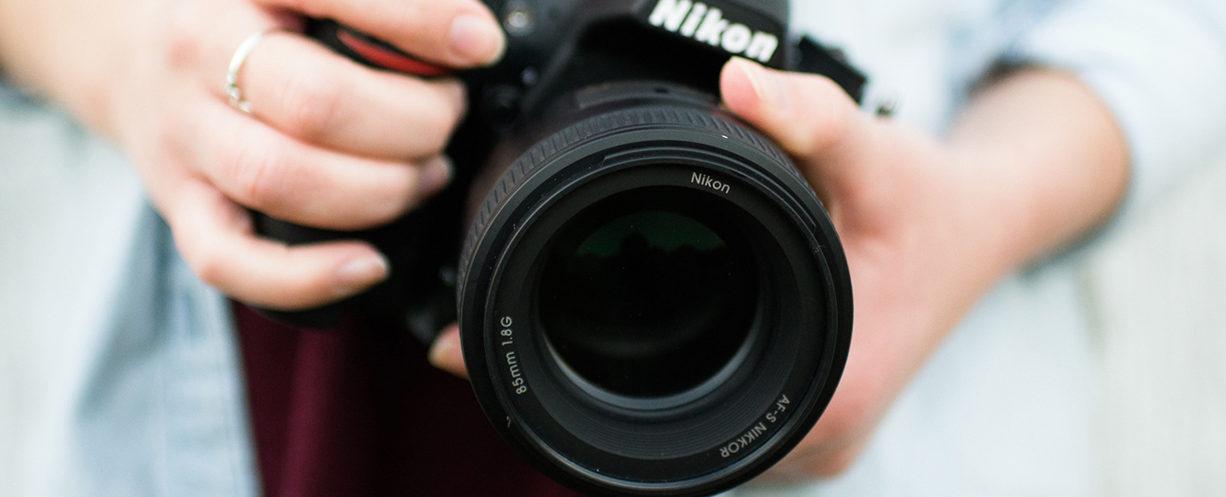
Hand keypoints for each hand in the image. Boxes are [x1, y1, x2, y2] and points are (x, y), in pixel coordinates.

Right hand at [0, 0, 505, 308]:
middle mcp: (200, 52)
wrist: (127, 48)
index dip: (417, 22)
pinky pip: (231, 261)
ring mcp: (184, 135)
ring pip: (283, 180)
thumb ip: (370, 7)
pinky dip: (307, 277)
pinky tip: (368, 263)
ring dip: (379, 191)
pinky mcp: (178, 203)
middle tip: (445, 116)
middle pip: (317, 103)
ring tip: (423, 174)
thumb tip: (466, 35)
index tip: (477, 44)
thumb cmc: (242, 15)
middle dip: (412, 123)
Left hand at [429, 57, 1126, 483]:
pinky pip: (710, 414)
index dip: (579, 400)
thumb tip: (735, 81)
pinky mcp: (803, 414)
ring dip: (618, 395)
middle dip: (583, 396)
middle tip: (499, 337)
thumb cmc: (931, 203)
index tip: (495, 360)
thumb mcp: (875, 155)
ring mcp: (809, 435)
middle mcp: (816, 438)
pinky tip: (617, 341)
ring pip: (686, 436)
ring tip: (542, 335)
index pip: (676, 434)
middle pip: (670, 445)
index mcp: (826, 398)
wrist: (985, 227)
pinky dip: (656, 382)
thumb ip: (810, 118)